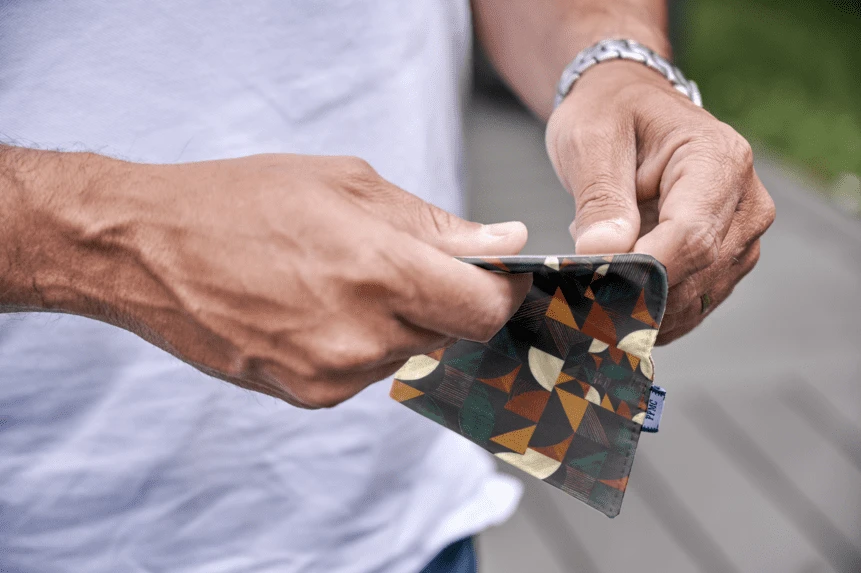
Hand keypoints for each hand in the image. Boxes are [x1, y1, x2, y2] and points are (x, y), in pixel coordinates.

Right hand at [11, 152, 530, 406]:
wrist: (146, 248)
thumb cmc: (243, 200)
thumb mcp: (347, 185)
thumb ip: (435, 224)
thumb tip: (505, 242)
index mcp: (380, 270)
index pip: (485, 307)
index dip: (502, 290)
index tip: (496, 273)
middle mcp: (362, 335)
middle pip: (451, 332)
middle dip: (442, 298)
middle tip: (397, 261)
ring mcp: (333, 374)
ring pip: (407, 351)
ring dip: (397, 319)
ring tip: (339, 279)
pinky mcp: (307, 396)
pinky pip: (366, 371)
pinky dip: (360, 342)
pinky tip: (314, 309)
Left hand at [546, 61, 774, 343]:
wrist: (627, 108)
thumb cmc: (609, 115)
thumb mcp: (591, 142)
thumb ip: (600, 199)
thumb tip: (603, 253)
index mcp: (719, 159)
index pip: (690, 236)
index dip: (642, 270)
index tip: (594, 281)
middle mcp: (746, 201)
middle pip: (696, 272)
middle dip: (635, 290)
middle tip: (581, 282)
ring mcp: (742, 236)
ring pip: (695, 298)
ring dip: (641, 301)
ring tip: (600, 267)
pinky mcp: (726, 261)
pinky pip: (692, 304)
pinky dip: (651, 307)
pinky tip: (619, 286)